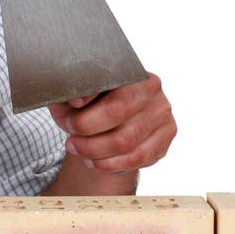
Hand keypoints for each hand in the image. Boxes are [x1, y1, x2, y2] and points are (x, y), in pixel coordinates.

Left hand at [48, 73, 175, 173]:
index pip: (108, 82)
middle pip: (116, 113)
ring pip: (125, 141)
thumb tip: (76, 99)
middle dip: (85, 129)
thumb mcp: (77, 93)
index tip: (69, 110)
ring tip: (77, 149)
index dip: (85, 97)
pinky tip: (94, 161)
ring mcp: (162, 113)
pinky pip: (136, 158)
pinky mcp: (165, 137)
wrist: (113, 122)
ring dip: (94, 150)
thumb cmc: (92, 104)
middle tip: (70, 137)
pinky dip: (110, 164)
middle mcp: (151, 89)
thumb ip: (74, 92)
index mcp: (129, 69)